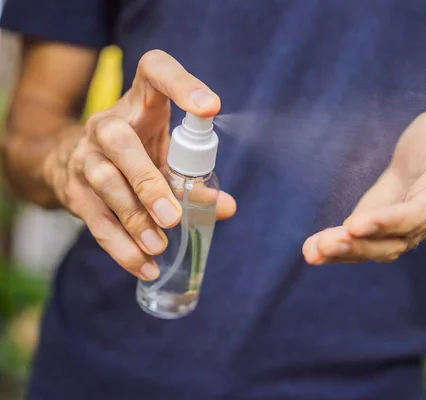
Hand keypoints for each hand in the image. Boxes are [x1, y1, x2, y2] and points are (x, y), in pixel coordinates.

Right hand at [44, 50, 236, 279]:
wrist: (66, 159)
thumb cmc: (135, 151)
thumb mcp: (164, 152)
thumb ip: (195, 177)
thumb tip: (226, 206)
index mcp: (139, 103)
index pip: (155, 71)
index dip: (182, 83)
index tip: (210, 107)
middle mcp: (107, 125)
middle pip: (119, 142)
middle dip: (148, 181)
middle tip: (175, 216)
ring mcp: (84, 156)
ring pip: (104, 184)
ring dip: (134, 219)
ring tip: (160, 246)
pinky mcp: (73, 189)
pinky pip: (96, 219)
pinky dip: (121, 247)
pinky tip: (145, 265)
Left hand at [302, 95, 425, 264]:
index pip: (420, 212)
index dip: (392, 221)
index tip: (358, 224)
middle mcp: (423, 215)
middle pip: (396, 240)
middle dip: (363, 244)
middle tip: (330, 242)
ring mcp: (401, 225)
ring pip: (376, 248)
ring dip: (346, 252)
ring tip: (313, 251)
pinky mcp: (379, 225)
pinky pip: (361, 244)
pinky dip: (337, 250)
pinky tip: (311, 252)